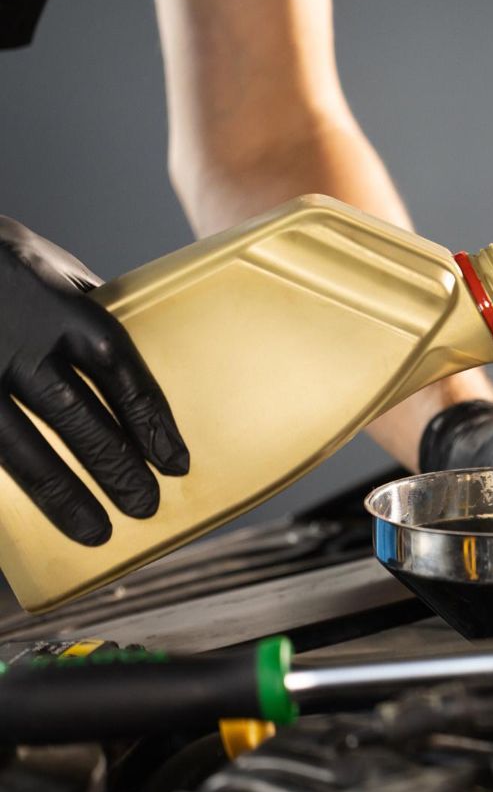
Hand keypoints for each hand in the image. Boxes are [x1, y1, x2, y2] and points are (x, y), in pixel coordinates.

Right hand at [0, 218, 189, 544]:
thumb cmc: (2, 260)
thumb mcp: (56, 270)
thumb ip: (95, 312)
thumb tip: (146, 353)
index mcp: (62, 308)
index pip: (121, 373)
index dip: (151, 423)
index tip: (177, 463)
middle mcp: (19, 341)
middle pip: (79, 418)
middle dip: (116, 468)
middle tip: (145, 505)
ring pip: (24, 448)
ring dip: (65, 495)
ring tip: (96, 531)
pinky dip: (9, 487)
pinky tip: (28, 517)